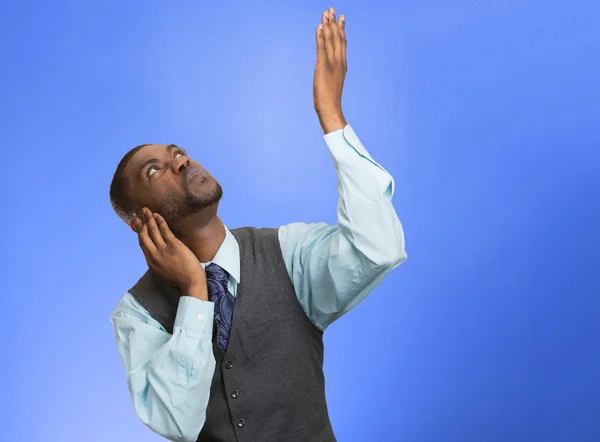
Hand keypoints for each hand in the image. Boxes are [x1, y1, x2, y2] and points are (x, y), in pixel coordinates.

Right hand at [133, 207, 207, 299]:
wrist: (191, 283)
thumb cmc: (181, 279)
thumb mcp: (165, 273)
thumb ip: (160, 263)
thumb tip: (160, 259)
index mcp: (151, 262)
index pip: (142, 244)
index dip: (139, 232)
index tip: (138, 224)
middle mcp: (154, 255)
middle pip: (144, 235)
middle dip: (141, 222)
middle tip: (139, 213)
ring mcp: (163, 250)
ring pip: (152, 230)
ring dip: (148, 218)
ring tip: (146, 210)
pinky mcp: (173, 245)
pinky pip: (164, 230)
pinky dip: (160, 221)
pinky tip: (158, 215)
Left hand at [313, 7, 347, 132]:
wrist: (330, 109)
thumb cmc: (330, 100)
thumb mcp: (333, 82)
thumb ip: (332, 73)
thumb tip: (327, 69)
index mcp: (342, 64)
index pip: (342, 43)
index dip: (341, 29)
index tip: (340, 17)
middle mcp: (339, 61)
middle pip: (337, 38)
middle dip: (334, 22)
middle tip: (331, 9)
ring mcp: (332, 64)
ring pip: (330, 40)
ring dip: (327, 25)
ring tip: (326, 13)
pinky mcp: (323, 67)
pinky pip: (321, 48)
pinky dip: (320, 37)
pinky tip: (319, 27)